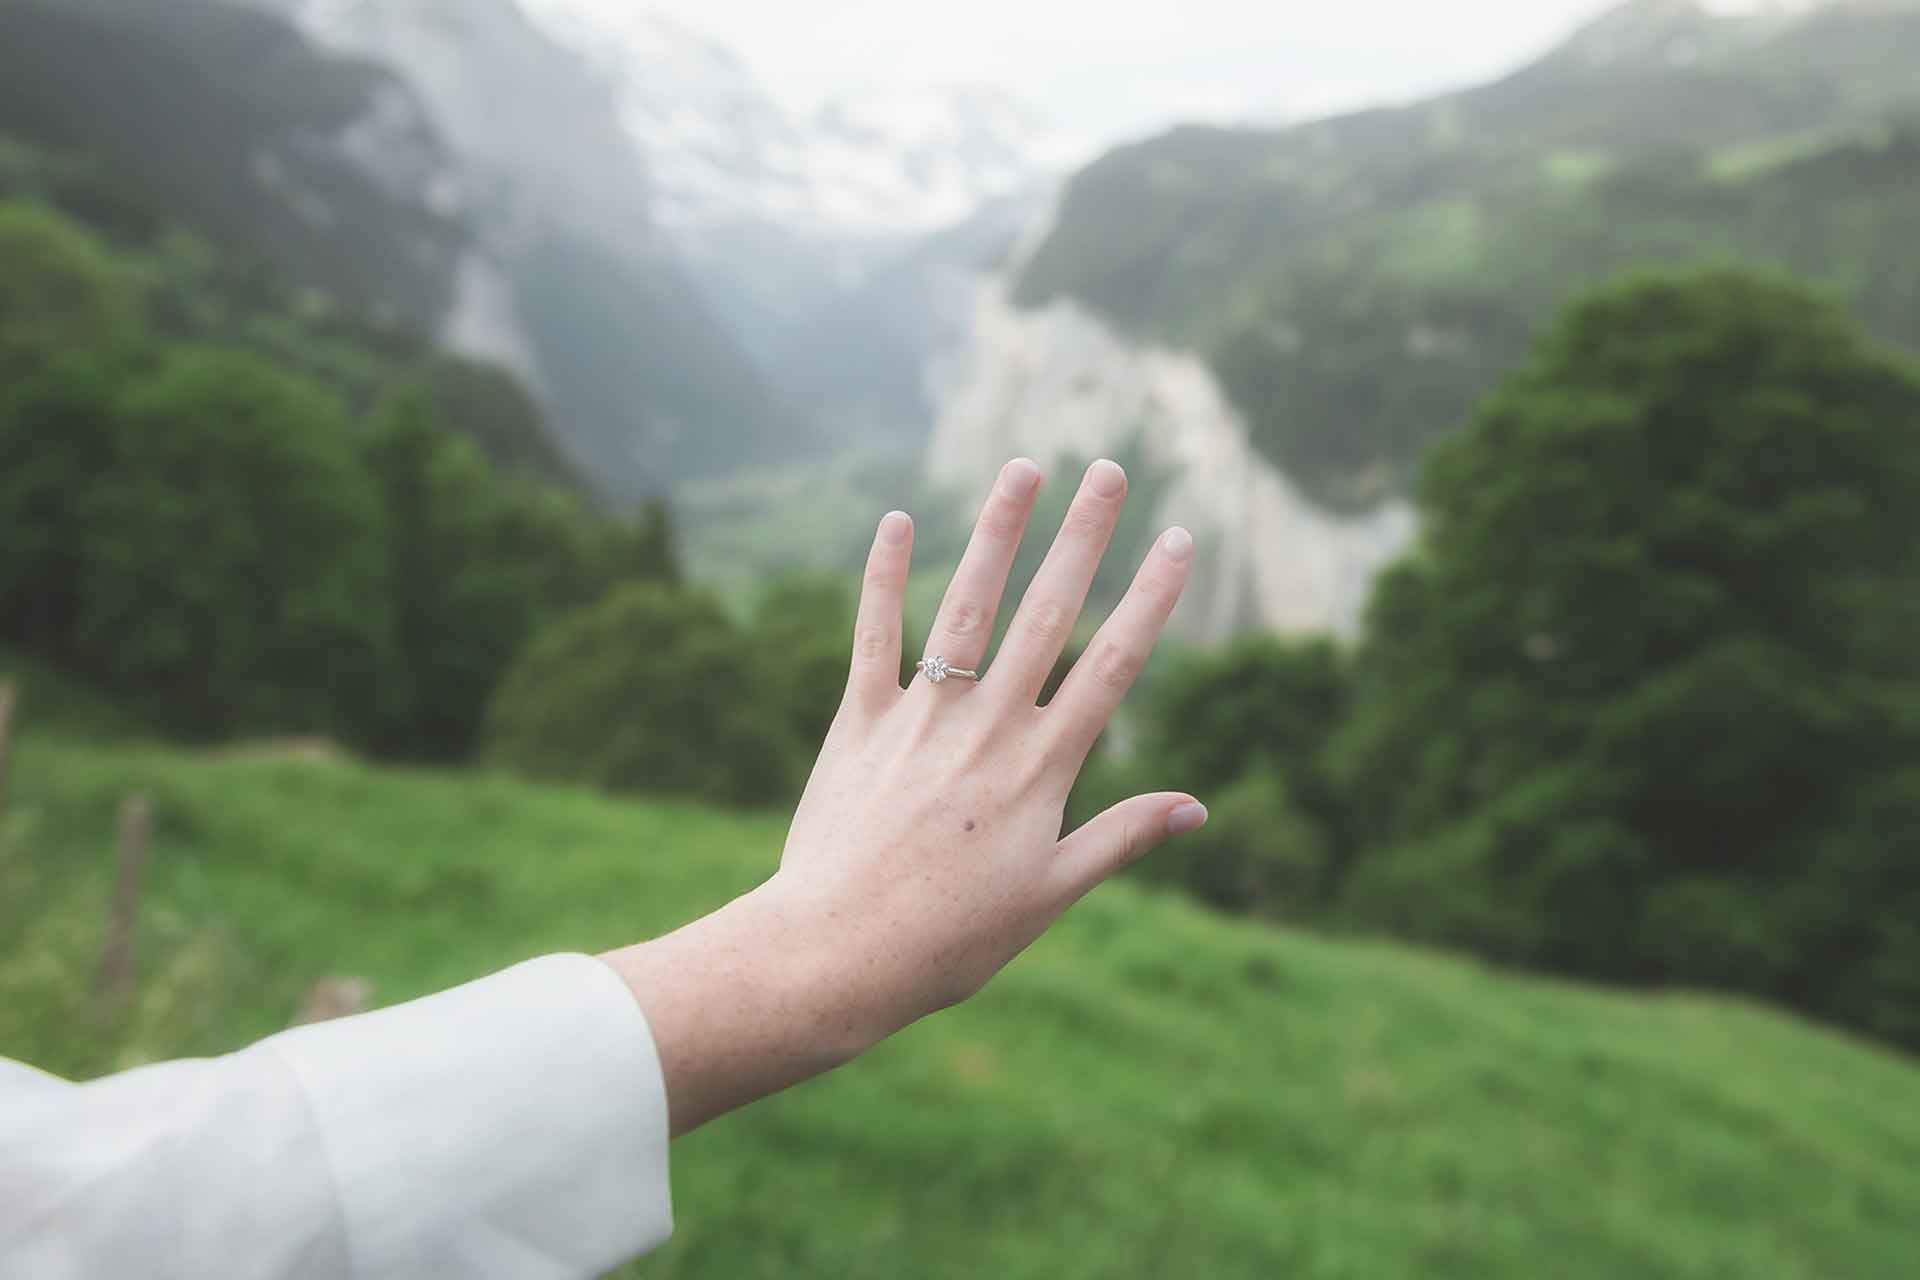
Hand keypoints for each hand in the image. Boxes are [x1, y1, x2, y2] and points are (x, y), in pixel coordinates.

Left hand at [602, 458, 1205, 1134]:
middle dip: (1084, 537)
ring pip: (968, 607)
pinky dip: (883, 579)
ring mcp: (921, 719)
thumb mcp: (1049, 896)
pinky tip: (894, 522)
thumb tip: (1196, 808)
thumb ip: (1120, 839)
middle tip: (1110, 468)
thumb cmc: (950, 940)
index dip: (1150, 596)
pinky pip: (873, 638)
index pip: (1113, 665)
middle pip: (1048, 613)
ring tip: (1024, 469)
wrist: (837, 953)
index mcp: (1042, 768)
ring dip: (997, 533)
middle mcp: (987, 727)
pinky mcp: (859, 724)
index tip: (1178, 538)